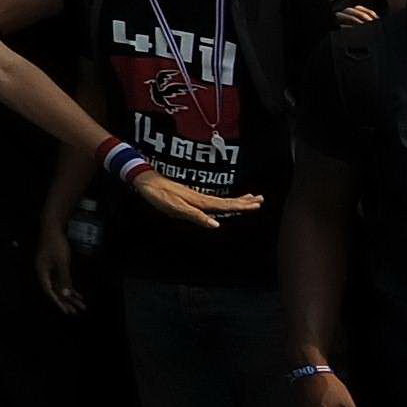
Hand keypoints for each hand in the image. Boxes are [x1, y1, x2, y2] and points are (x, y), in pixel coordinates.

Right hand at [32, 219, 81, 314]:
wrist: (53, 228)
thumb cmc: (55, 243)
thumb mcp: (62, 262)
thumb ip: (64, 279)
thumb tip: (66, 294)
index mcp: (42, 272)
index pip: (49, 291)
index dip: (58, 301)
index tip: (65, 310)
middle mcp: (44, 272)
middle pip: (55, 290)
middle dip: (66, 301)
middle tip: (74, 312)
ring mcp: (50, 269)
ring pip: (60, 286)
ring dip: (70, 295)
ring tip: (80, 305)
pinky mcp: (55, 266)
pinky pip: (63, 280)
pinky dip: (70, 287)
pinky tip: (78, 294)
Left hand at [122, 166, 260, 231]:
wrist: (145, 181)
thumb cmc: (159, 195)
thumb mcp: (176, 208)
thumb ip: (196, 216)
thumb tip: (216, 224)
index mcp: (200, 202)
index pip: (225, 205)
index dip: (241, 206)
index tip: (256, 204)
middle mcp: (200, 198)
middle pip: (227, 200)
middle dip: (244, 201)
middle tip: (260, 199)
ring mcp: (196, 197)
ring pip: (221, 199)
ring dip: (237, 199)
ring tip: (250, 197)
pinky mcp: (190, 197)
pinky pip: (213, 200)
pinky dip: (223, 200)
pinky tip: (224, 203)